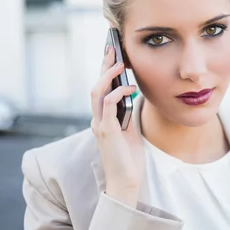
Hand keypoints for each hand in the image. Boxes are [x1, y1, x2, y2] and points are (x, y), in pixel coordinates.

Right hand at [90, 45, 143, 206]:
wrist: (126, 182)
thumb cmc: (129, 159)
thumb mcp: (129, 130)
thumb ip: (126, 113)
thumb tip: (133, 93)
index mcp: (102, 118)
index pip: (101, 89)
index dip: (105, 70)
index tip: (113, 53)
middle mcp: (97, 119)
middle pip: (96, 85)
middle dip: (103, 66)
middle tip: (112, 47)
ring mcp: (99, 125)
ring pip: (96, 91)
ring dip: (108, 75)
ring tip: (120, 63)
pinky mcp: (106, 131)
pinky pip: (108, 104)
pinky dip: (117, 92)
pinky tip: (130, 87)